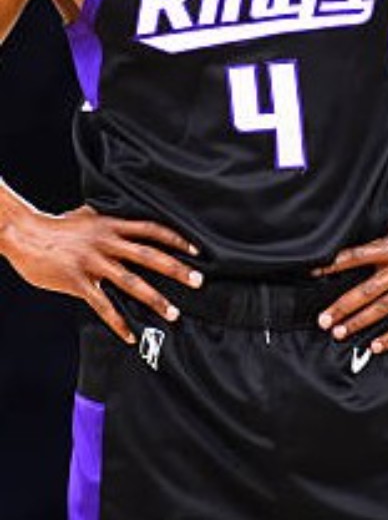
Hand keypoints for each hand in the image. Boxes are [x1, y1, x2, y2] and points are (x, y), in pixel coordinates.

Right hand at [3, 204, 203, 343]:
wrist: (23, 234)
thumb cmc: (56, 227)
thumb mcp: (86, 216)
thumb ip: (108, 221)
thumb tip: (124, 220)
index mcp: (111, 225)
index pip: (151, 229)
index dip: (175, 239)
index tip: (196, 251)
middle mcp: (106, 242)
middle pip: (148, 255)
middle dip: (175, 269)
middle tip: (198, 281)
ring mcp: (92, 262)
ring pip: (130, 281)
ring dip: (154, 298)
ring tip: (173, 313)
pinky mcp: (77, 281)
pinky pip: (102, 305)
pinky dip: (118, 321)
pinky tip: (130, 335)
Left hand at [311, 214, 387, 353]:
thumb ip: (381, 230)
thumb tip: (358, 226)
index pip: (357, 256)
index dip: (334, 265)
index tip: (314, 274)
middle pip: (366, 290)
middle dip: (342, 306)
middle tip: (323, 320)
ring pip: (383, 308)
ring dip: (359, 322)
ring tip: (339, 333)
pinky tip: (376, 346)